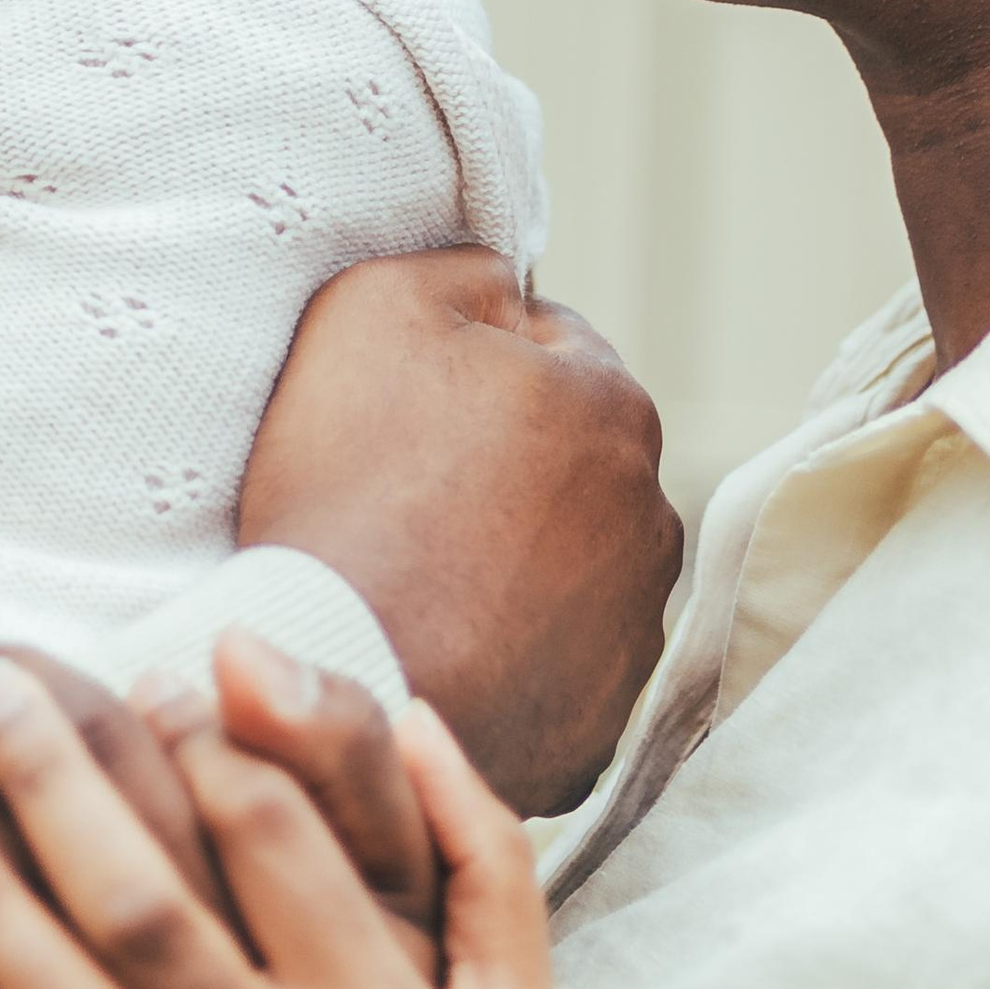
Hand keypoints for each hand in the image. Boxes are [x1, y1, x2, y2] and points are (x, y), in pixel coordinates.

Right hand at [240, 248, 681, 811]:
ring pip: (569, 560)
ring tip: (419, 579)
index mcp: (612, 402)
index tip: (406, 407)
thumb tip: (505, 281)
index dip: (468, 364)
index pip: (550, 346)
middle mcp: (651, 512)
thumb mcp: (374, 307)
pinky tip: (440, 646)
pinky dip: (510, 649)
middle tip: (403, 494)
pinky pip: (554, 660)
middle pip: (568, 457)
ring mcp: (635, 626)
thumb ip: (461, 268)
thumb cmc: (349, 484)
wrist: (337, 676)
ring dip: (514, 558)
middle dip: (503, 463)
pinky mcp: (601, 720)